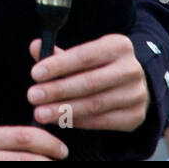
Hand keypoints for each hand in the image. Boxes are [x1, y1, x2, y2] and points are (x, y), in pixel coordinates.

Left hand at [26, 33, 147, 131]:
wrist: (132, 86)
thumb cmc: (100, 67)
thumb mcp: (84, 54)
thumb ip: (60, 54)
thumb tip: (36, 47)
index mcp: (118, 46)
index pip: (85, 56)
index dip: (59, 65)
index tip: (35, 74)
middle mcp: (131, 69)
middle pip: (89, 82)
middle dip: (57, 90)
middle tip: (33, 96)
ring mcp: (136, 94)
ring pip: (94, 105)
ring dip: (63, 110)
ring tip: (41, 113)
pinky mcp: (135, 116)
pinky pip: (100, 121)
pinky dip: (77, 122)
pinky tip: (59, 120)